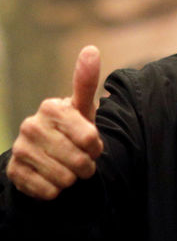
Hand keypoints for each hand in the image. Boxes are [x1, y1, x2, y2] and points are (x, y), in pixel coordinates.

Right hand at [6, 45, 103, 199]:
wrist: (46, 154)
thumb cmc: (71, 127)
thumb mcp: (83, 107)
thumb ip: (86, 81)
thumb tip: (91, 49)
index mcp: (51, 107)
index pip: (90, 138)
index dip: (97, 147)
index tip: (93, 145)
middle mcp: (31, 125)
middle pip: (79, 160)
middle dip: (87, 165)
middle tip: (83, 161)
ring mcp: (20, 149)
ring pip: (64, 178)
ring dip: (73, 178)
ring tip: (69, 169)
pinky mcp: (14, 172)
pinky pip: (48, 191)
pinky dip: (57, 190)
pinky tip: (53, 179)